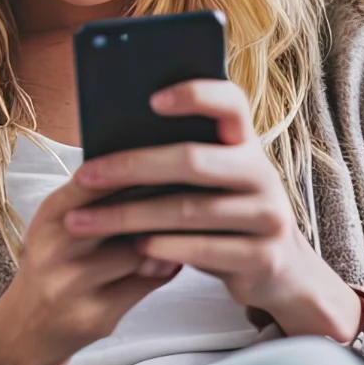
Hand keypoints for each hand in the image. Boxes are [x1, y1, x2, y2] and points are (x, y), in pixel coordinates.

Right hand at [0, 171, 180, 364]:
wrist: (26, 330)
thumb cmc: (56, 265)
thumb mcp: (61, 226)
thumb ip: (97, 200)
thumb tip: (159, 169)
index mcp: (50, 216)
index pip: (96, 180)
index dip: (136, 169)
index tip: (171, 158)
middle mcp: (54, 248)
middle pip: (119, 215)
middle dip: (158, 204)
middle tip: (193, 192)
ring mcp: (71, 286)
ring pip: (137, 252)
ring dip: (166, 241)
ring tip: (189, 228)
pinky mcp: (94, 317)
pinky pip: (144, 285)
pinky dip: (165, 269)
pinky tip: (174, 259)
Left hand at [61, 80, 363, 342]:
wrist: (279, 269)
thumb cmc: (227, 216)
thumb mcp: (215, 182)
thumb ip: (183, 160)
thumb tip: (110, 145)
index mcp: (247, 145)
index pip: (231, 103)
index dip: (195, 95)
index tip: (151, 100)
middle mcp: (262, 174)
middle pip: (193, 160)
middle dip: (132, 167)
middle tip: (85, 175)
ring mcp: (267, 216)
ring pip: (189, 210)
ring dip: (130, 215)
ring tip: (84, 222)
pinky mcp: (263, 256)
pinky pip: (203, 249)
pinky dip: (163, 248)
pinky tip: (134, 247)